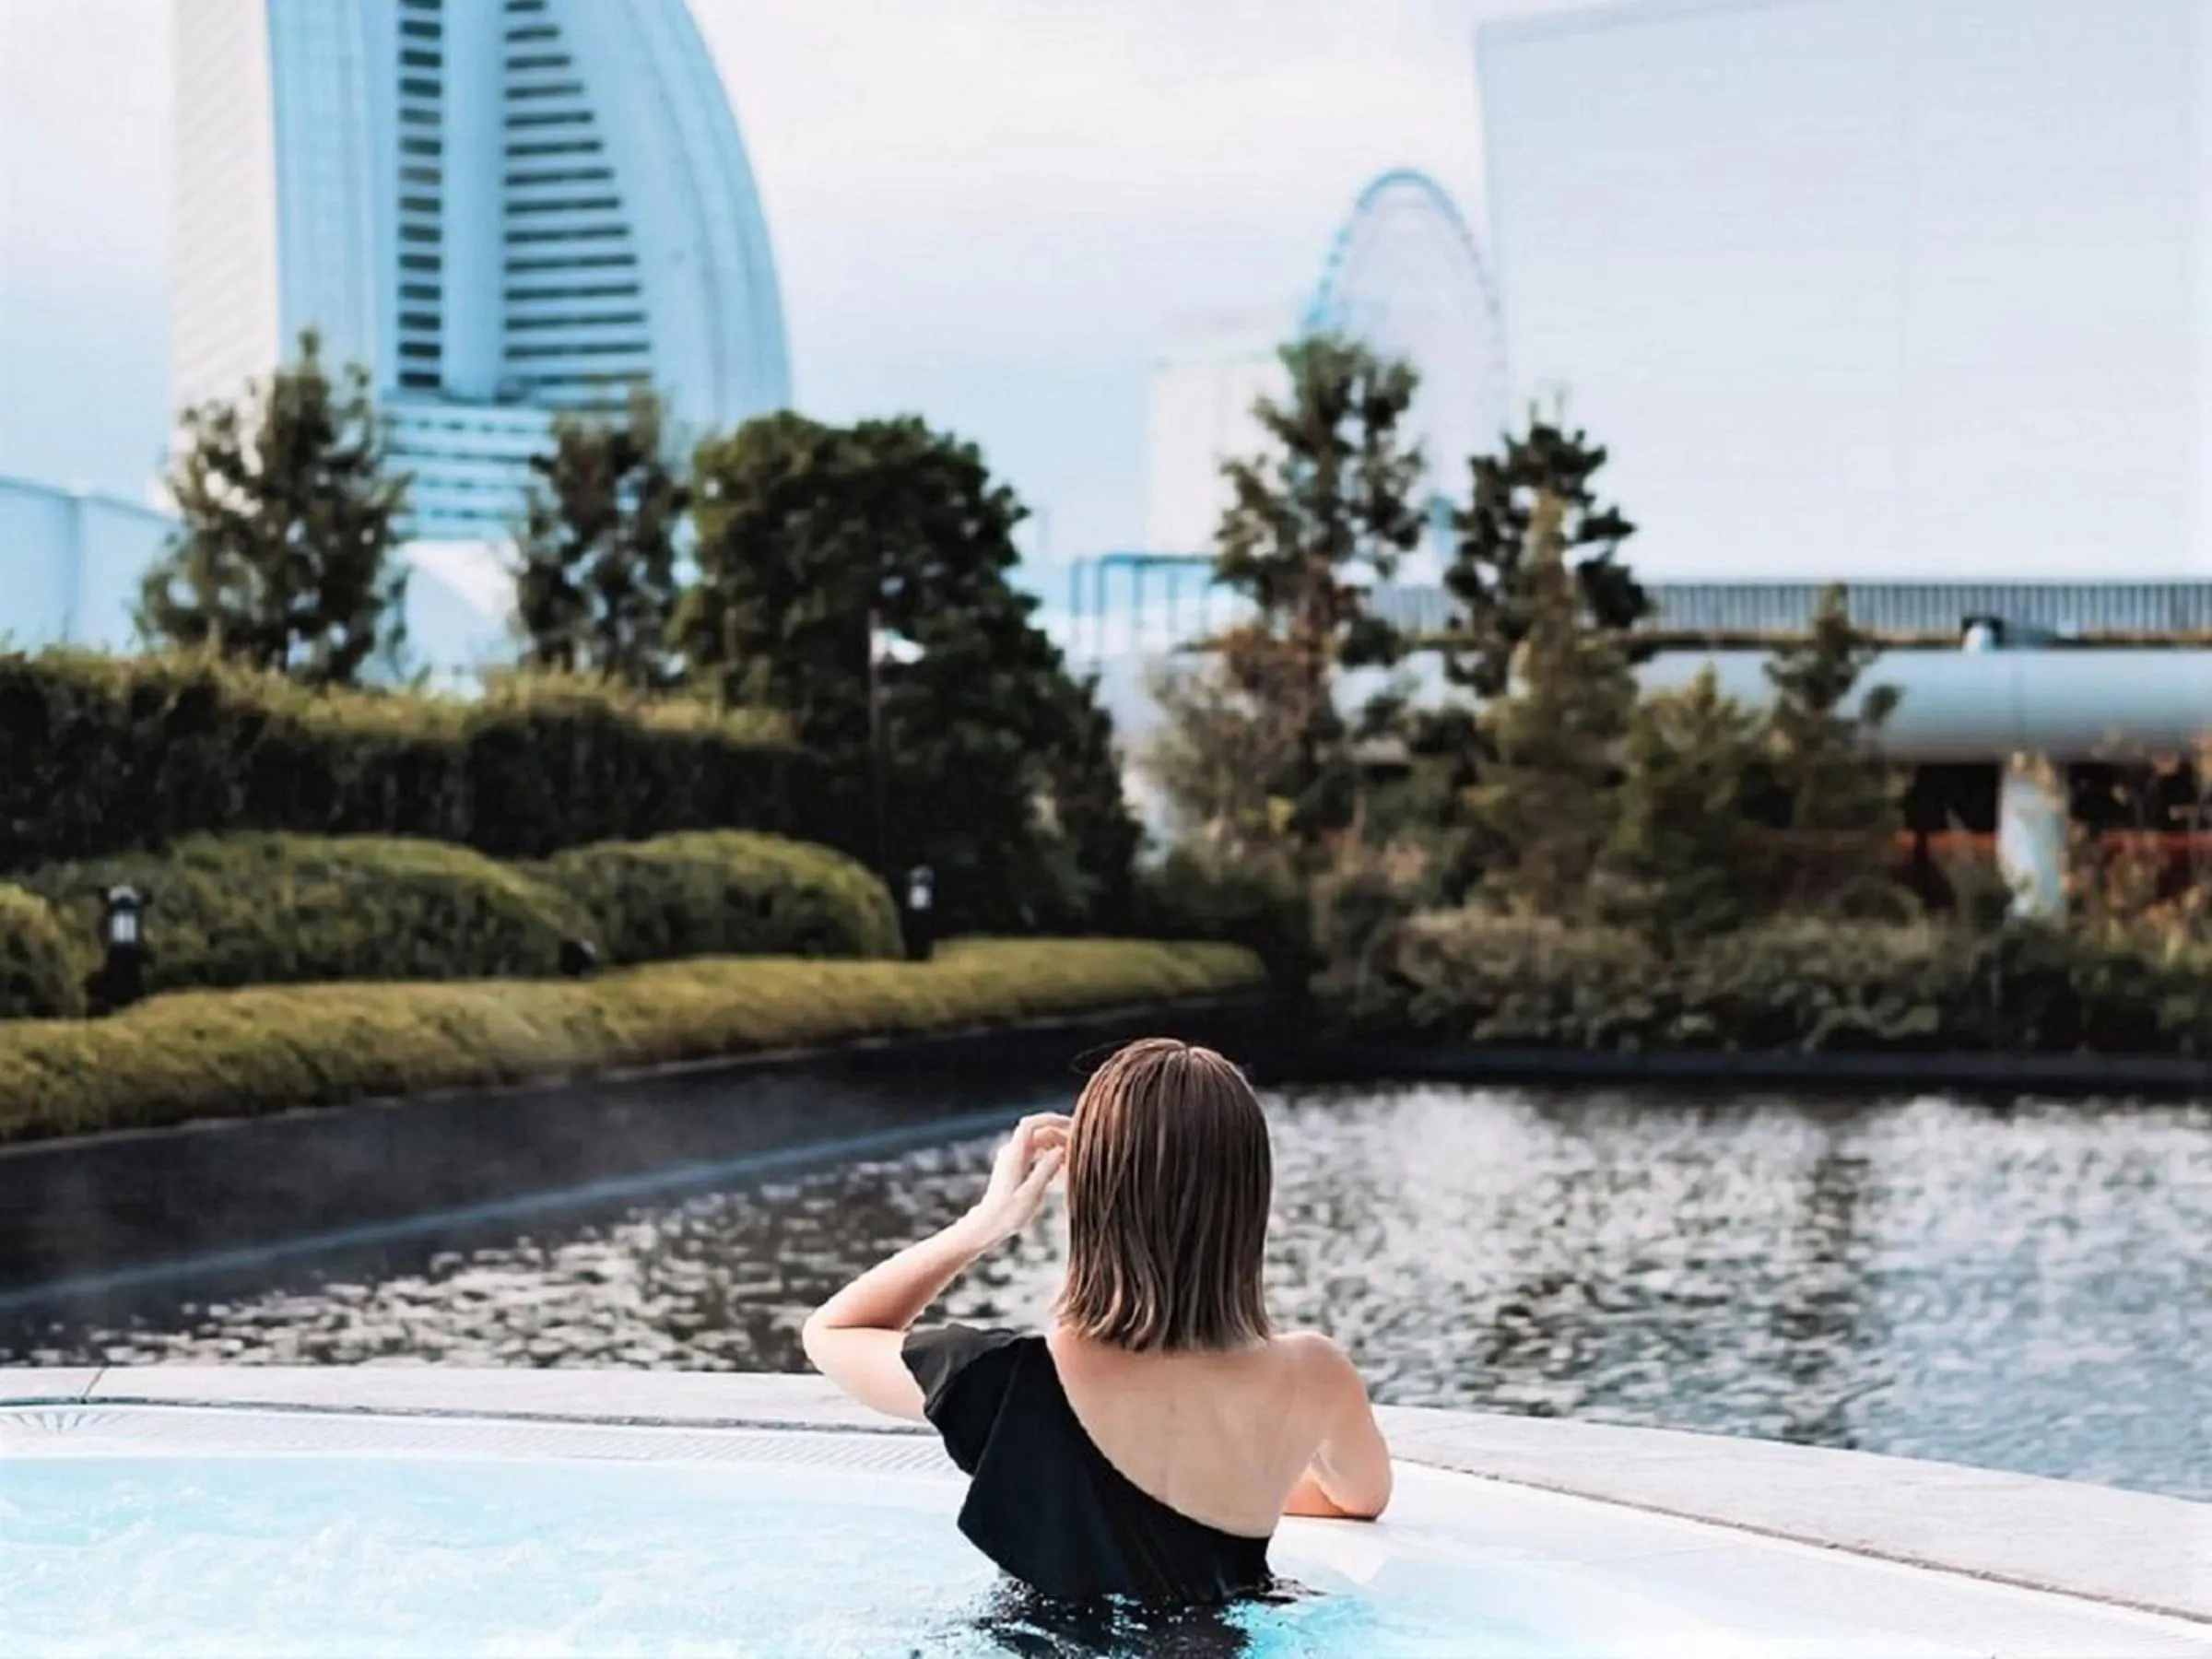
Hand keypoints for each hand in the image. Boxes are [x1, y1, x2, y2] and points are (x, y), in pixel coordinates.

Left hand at [961, 1112, 1069, 1245]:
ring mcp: (1012, 1159)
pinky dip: (1049, 1155)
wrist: (987, 1226)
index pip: (1030, 1124)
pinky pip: (1035, 1153)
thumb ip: (1047, 1169)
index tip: (1071, 1126)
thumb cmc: (1007, 1214)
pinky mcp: (1015, 1167)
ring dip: (1056, 1146)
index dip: (1051, 1119)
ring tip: (1073, 1160)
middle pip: (1038, 1132)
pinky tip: (1061, 1169)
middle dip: (1059, 1135)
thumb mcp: (1031, 1194)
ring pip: (1038, 1142)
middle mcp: (1011, 1153)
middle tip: (1079, 1149)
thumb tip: (1063, 1150)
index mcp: (1014, 1155)